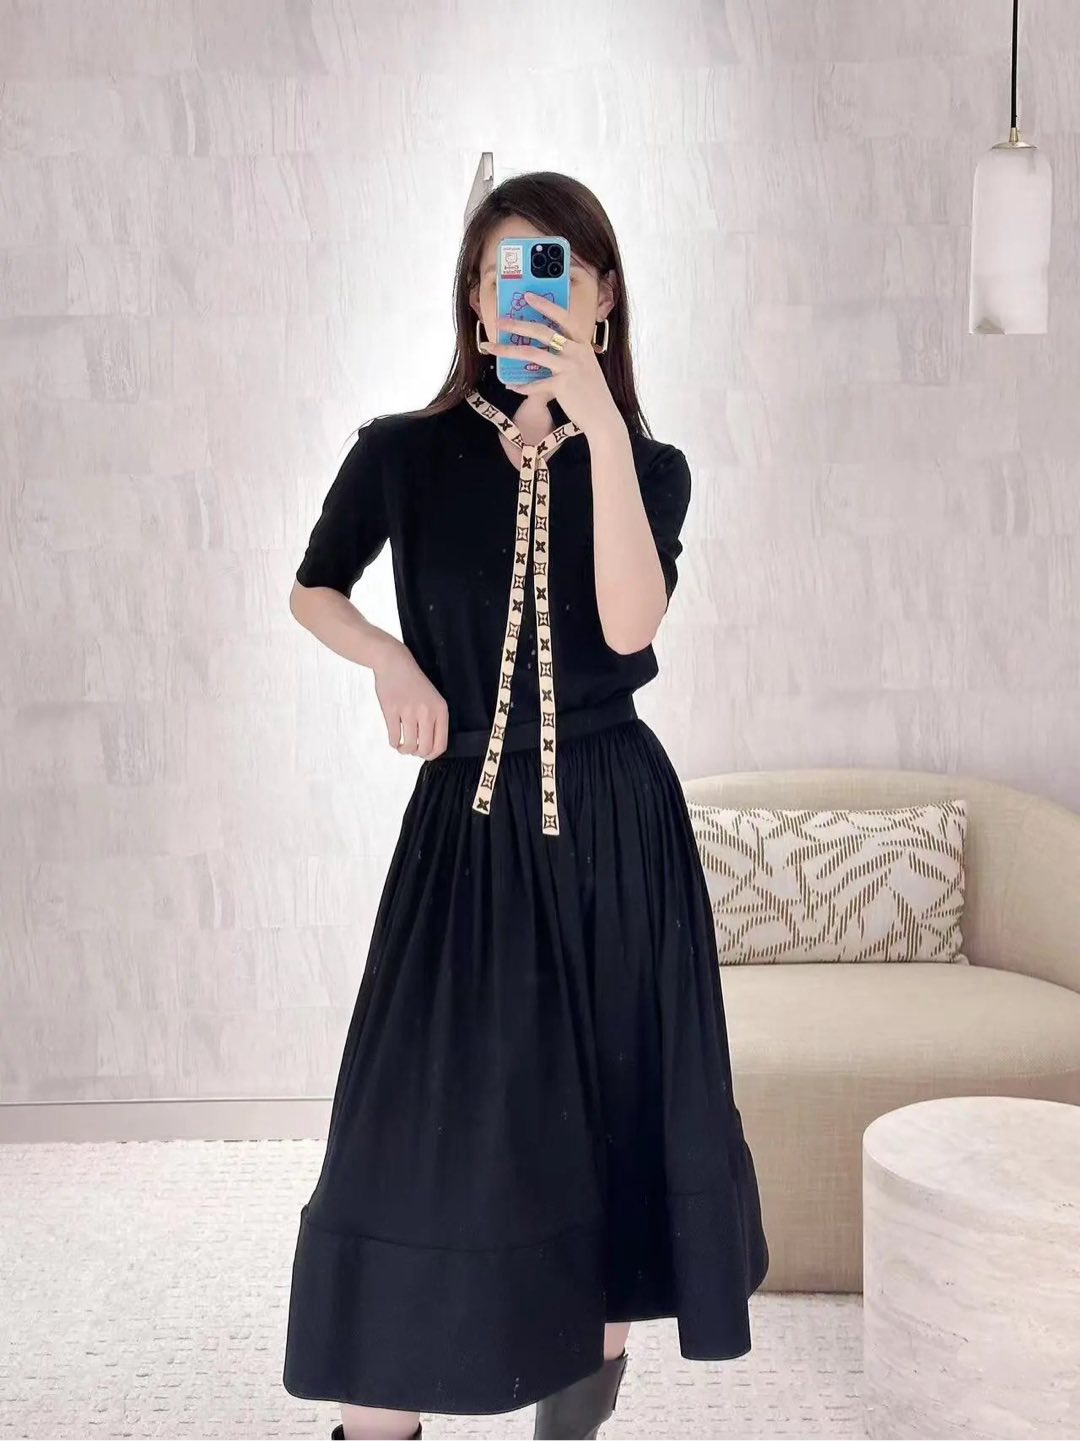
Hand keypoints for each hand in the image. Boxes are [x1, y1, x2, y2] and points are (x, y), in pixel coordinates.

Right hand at [373, 639, 449, 759]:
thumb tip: (429, 747)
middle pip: (425, 748)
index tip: (425, 754)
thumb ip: (434, 719)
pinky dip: (394, 743)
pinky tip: (394, 739)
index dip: (432, 755)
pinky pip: (394, 737)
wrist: (394, 663)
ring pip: (409, 746)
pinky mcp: (392, 710)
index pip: (441, 744)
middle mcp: (427, 712)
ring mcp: (409, 711)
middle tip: (412, 749)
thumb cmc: (413, 682)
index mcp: (440, 710)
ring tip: (402, 745)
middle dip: (417, 754)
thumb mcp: (432, 698)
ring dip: (404, 750)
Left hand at [481, 292, 622, 437]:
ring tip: (492, 348)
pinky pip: (535, 384)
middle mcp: (576, 351)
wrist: (603, 416)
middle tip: (498, 321)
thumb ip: (569, 355)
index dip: (545, 305)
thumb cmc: (591, 392)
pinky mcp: (562, 385)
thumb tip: (542, 350)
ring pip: (531, 353)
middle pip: (542, 331)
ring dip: (508, 350)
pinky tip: (512, 386)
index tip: (528, 296)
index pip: (563, 317)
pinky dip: (522, 386)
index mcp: (582, 343)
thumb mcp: (585, 366)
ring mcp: (569, 367)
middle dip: (517, 324)